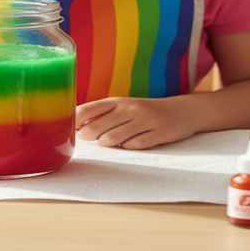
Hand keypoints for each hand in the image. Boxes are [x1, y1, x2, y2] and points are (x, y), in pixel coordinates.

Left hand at [75, 96, 197, 149]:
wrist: (182, 111)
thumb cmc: (144, 112)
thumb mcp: (122, 108)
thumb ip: (100, 115)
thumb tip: (73, 126)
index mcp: (117, 102)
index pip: (88, 110)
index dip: (75, 121)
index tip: (68, 129)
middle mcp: (129, 109)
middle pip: (98, 127)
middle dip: (88, 137)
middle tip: (89, 139)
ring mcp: (144, 121)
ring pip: (114, 138)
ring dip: (108, 144)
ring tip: (110, 141)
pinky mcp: (158, 133)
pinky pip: (136, 145)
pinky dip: (129, 147)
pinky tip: (130, 144)